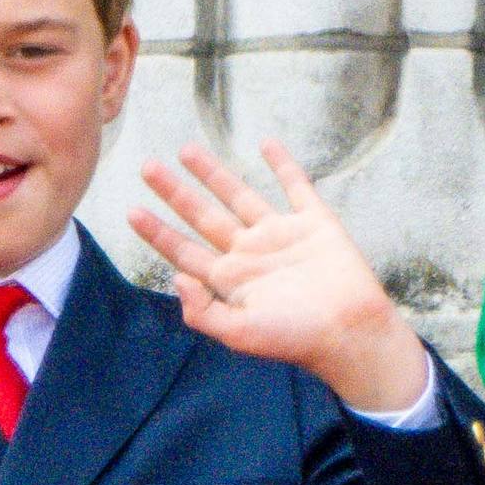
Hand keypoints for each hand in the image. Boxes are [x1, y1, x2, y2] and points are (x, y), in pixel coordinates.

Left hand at [130, 137, 432, 413]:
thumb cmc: (297, 339)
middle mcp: (251, 252)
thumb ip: (201, 311)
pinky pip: (296, 187)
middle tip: (147, 167)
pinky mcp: (315, 223)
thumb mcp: (238, 334)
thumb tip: (176, 277)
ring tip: (186, 150)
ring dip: (213, 173)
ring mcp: (282, 235)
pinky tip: (267, 145)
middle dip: (174, 192)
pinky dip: (283, 165)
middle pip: (203, 216)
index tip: (132, 212)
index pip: (184, 250)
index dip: (157, 232)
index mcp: (230, 279)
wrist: (352, 331)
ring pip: (240, 195)